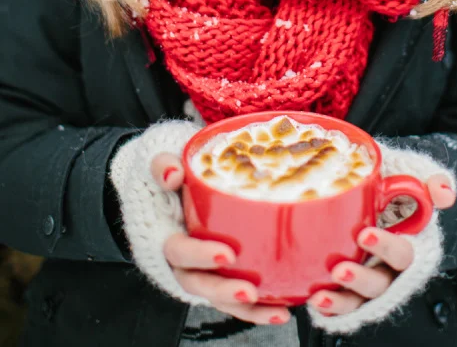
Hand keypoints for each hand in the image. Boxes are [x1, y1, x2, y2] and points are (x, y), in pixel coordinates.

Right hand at [151, 153, 290, 326]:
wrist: (173, 172)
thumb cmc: (170, 166)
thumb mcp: (161, 156)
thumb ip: (163, 164)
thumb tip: (173, 174)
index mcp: (165, 233)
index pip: (177, 251)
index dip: (199, 256)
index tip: (226, 253)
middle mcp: (182, 258)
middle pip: (199, 283)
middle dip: (224, 291)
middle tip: (250, 290)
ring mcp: (202, 267)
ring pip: (220, 297)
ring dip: (247, 309)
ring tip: (276, 310)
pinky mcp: (221, 270)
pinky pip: (236, 294)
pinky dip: (258, 307)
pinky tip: (283, 308)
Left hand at [308, 173, 455, 316]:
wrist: (358, 182)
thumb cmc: (387, 181)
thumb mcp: (408, 173)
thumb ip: (429, 181)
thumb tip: (444, 194)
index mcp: (409, 243)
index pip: (404, 253)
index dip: (387, 249)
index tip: (364, 235)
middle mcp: (390, 266)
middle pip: (382, 283)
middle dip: (362, 280)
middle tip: (340, 269)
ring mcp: (370, 277)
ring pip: (362, 298)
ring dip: (345, 297)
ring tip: (324, 291)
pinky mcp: (352, 286)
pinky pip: (344, 304)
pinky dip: (332, 305)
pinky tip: (316, 298)